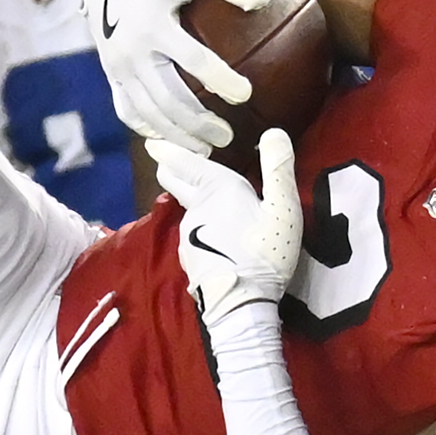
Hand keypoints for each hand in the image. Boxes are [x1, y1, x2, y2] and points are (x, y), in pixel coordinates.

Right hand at [81, 0, 270, 149]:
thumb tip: (263, 1)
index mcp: (153, 26)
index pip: (192, 60)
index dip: (220, 79)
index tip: (246, 94)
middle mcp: (131, 52)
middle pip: (168, 99)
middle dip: (198, 123)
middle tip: (228, 137)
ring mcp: (117, 68)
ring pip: (149, 113)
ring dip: (178, 136)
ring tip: (207, 150)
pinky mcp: (112, 76)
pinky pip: (129, 112)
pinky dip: (152, 130)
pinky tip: (176, 141)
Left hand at [153, 129, 303, 328]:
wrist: (241, 303)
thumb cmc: (264, 251)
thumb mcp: (283, 209)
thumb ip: (278, 170)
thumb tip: (274, 132)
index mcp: (215, 189)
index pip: (185, 163)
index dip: (169, 151)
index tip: (152, 143)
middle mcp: (195, 208)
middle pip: (177, 184)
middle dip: (172, 171)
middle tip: (169, 162)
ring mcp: (187, 235)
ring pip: (189, 211)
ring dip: (197, 204)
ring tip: (211, 203)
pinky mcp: (190, 258)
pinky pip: (195, 235)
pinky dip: (203, 230)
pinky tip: (218, 238)